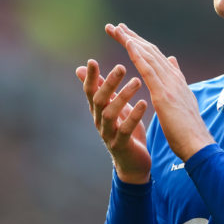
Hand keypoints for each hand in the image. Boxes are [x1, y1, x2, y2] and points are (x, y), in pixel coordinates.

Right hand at [75, 59, 151, 183]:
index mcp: (97, 110)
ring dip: (123, 96)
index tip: (92, 61)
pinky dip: (134, 116)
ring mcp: (108, 134)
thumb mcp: (111, 106)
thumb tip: (79, 68)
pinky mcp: (121, 145)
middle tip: (121, 66)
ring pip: (110, 114)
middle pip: (99, 100)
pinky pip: (125, 129)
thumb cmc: (123, 129)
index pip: (89, 91)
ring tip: (137, 81)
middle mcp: (99, 121)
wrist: (133, 162)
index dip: (89, 77)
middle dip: (108, 83)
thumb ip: (99, 88)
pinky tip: (144, 103)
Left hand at [106, 23, 213, 161]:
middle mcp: (173, 78)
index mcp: (176, 81)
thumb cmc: (187, 129)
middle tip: (115, 26)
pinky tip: (127, 43)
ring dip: (131, 40)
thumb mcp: (182, 101)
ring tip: (116, 29)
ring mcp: (169, 84)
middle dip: (132, 38)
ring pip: (148, 55)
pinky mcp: (164, 93)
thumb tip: (173, 60)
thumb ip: (177, 80)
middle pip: (150, 52)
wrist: (197, 144)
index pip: (156, 58)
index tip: (126, 35)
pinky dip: (137, 54)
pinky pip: (148, 69)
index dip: (141, 45)